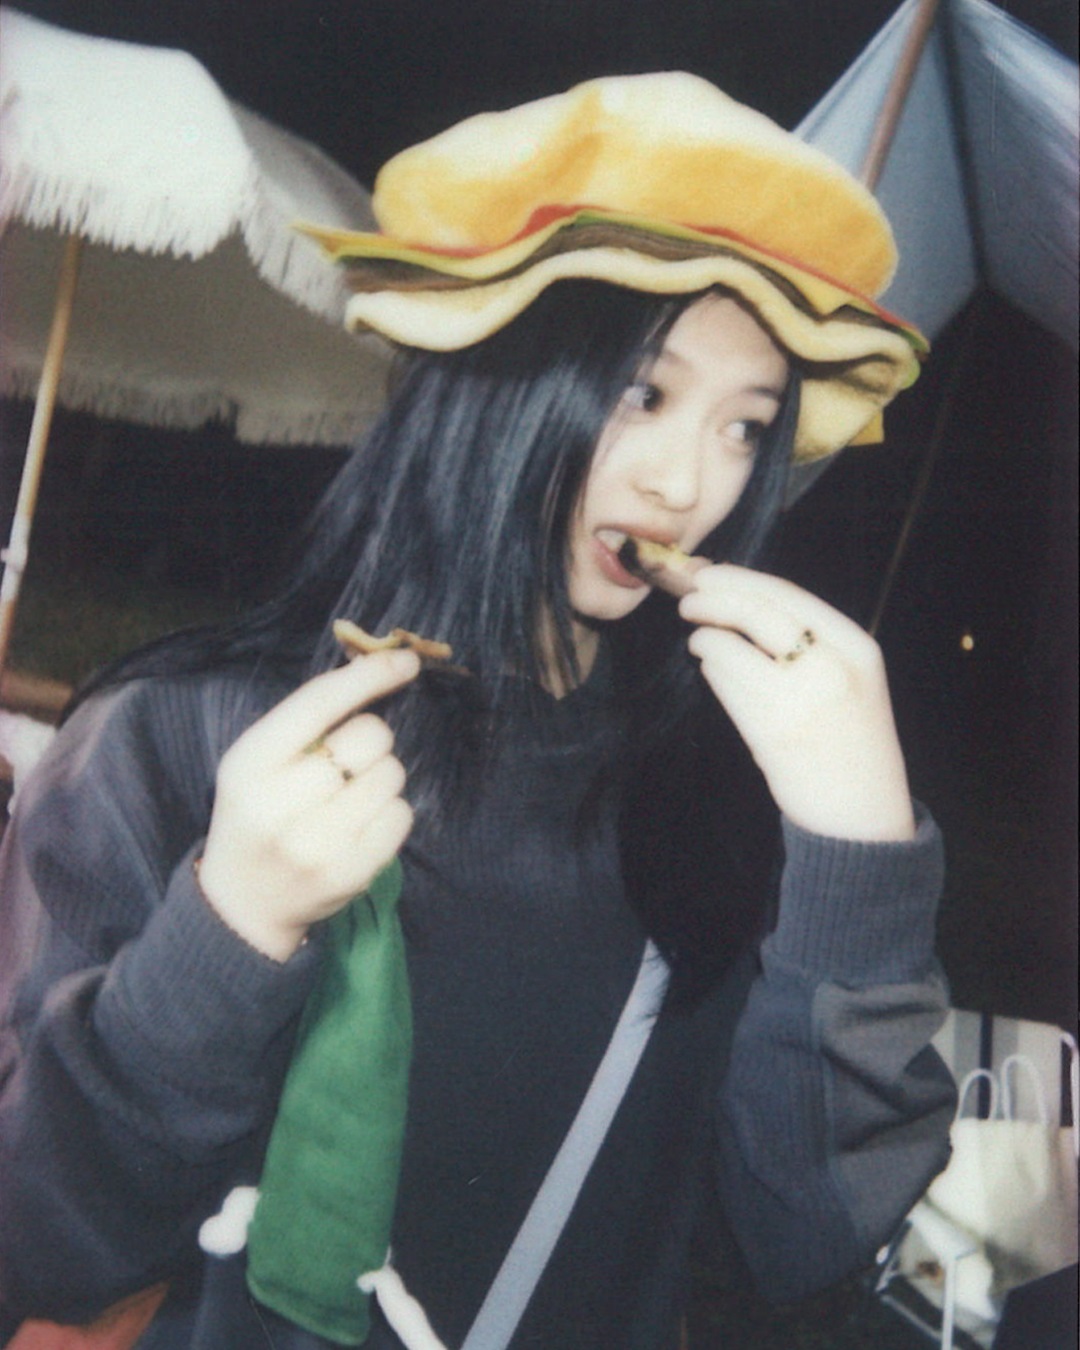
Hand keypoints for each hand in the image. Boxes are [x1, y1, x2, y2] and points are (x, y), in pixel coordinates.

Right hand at [198, 650, 420, 960]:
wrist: (241, 903)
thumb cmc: (258, 814)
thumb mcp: (257, 763)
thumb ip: (306, 722)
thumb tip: (380, 669)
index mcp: (250, 762)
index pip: (319, 702)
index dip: (368, 676)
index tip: (406, 662)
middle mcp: (278, 803)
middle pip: (370, 737)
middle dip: (372, 741)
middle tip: (348, 763)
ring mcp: (315, 844)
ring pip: (391, 775)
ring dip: (381, 778)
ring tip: (350, 799)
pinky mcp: (348, 874)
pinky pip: (401, 816)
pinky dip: (391, 813)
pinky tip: (361, 826)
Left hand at [679, 565, 914, 842]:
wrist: (864, 815)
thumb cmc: (850, 740)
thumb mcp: (851, 678)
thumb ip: (810, 640)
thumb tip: (742, 595)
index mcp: (856, 647)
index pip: (789, 595)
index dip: (741, 579)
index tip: (711, 574)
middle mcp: (832, 668)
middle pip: (758, 613)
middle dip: (715, 600)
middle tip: (688, 599)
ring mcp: (801, 700)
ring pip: (733, 649)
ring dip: (707, 639)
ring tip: (700, 640)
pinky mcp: (772, 732)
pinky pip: (727, 686)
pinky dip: (713, 671)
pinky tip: (711, 669)